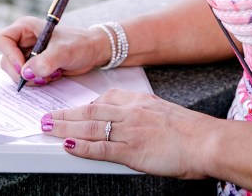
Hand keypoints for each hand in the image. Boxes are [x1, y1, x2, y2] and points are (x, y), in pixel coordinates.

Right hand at [0, 16, 104, 86]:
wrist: (91, 52)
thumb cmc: (79, 44)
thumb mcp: (64, 51)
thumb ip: (46, 61)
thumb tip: (26, 73)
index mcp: (24, 27)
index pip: (1, 40)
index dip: (9, 55)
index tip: (24, 67)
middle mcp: (22, 40)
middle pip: (5, 60)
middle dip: (22, 73)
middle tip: (42, 76)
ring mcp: (26, 54)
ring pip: (14, 72)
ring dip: (31, 79)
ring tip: (50, 74)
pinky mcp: (32, 66)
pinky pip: (24, 79)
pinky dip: (36, 82)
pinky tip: (51, 76)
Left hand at [42, 88, 216, 177]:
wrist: (205, 140)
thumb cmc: (188, 130)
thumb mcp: (160, 110)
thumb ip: (139, 112)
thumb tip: (124, 120)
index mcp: (136, 100)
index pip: (102, 101)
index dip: (81, 107)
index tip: (69, 110)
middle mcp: (129, 111)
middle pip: (89, 112)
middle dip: (64, 115)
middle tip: (45, 118)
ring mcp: (128, 130)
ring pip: (89, 127)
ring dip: (64, 128)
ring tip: (47, 129)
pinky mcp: (132, 150)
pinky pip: (101, 148)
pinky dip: (82, 147)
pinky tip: (68, 146)